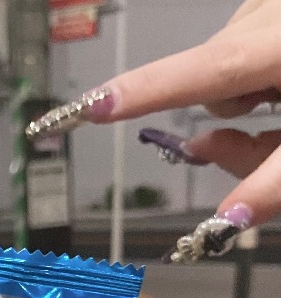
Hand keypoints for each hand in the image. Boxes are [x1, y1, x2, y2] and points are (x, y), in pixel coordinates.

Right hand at [93, 0, 280, 225]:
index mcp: (277, 43)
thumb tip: (223, 222)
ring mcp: (269, 2)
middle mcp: (268, 12)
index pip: (200, 73)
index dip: (144, 93)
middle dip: (234, 110)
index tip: (88, 108)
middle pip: (214, 74)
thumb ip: (272, 178)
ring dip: (256, 91)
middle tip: (274, 126)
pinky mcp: (270, 4)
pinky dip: (265, 69)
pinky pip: (248, 41)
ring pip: (231, 62)